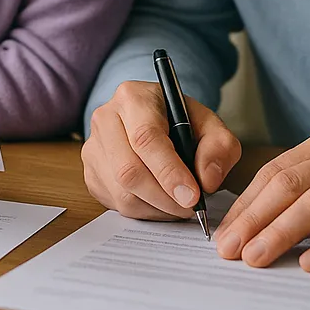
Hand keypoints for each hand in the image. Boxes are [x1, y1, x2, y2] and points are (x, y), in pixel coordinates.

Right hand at [81, 80, 241, 218]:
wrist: (155, 120)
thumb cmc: (181, 122)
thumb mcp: (210, 125)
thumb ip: (218, 148)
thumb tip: (207, 180)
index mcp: (133, 97)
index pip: (145, 138)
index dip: (169, 171)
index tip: (192, 196)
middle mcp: (105, 119)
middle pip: (128, 170)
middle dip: (164, 198)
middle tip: (190, 207)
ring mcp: (93, 147)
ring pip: (121, 192)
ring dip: (156, 208)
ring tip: (178, 204)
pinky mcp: (91, 173)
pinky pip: (115, 204)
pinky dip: (143, 211)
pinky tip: (160, 201)